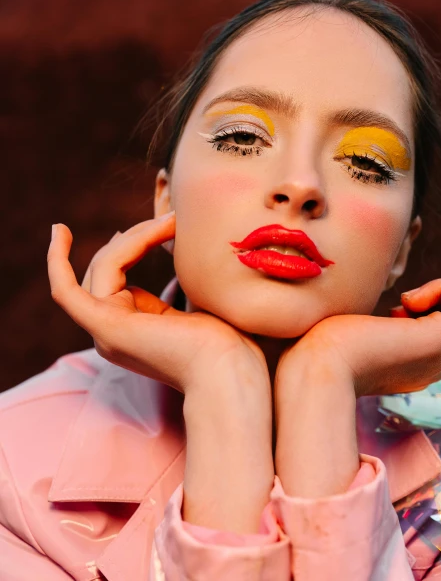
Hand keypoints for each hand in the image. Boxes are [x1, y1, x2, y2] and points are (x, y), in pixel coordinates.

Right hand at [47, 212, 269, 394]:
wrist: (233, 372)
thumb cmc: (229, 344)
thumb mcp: (200, 305)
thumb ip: (182, 284)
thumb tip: (185, 252)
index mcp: (133, 328)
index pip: (117, 275)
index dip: (132, 244)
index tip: (160, 223)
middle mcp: (112, 333)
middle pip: (107, 266)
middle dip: (139, 236)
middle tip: (176, 218)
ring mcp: (105, 332)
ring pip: (103, 266)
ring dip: (137, 237)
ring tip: (174, 221)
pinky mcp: (106, 327)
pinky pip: (65, 291)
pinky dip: (56, 260)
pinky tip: (58, 231)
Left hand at [276, 279, 440, 396]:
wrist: (312, 372)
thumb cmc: (320, 350)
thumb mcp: (359, 336)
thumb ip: (380, 330)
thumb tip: (396, 311)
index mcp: (418, 366)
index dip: (431, 307)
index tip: (394, 312)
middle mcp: (436, 365)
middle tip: (403, 305)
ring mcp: (439, 356)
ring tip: (406, 303)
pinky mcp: (436, 342)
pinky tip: (407, 301)